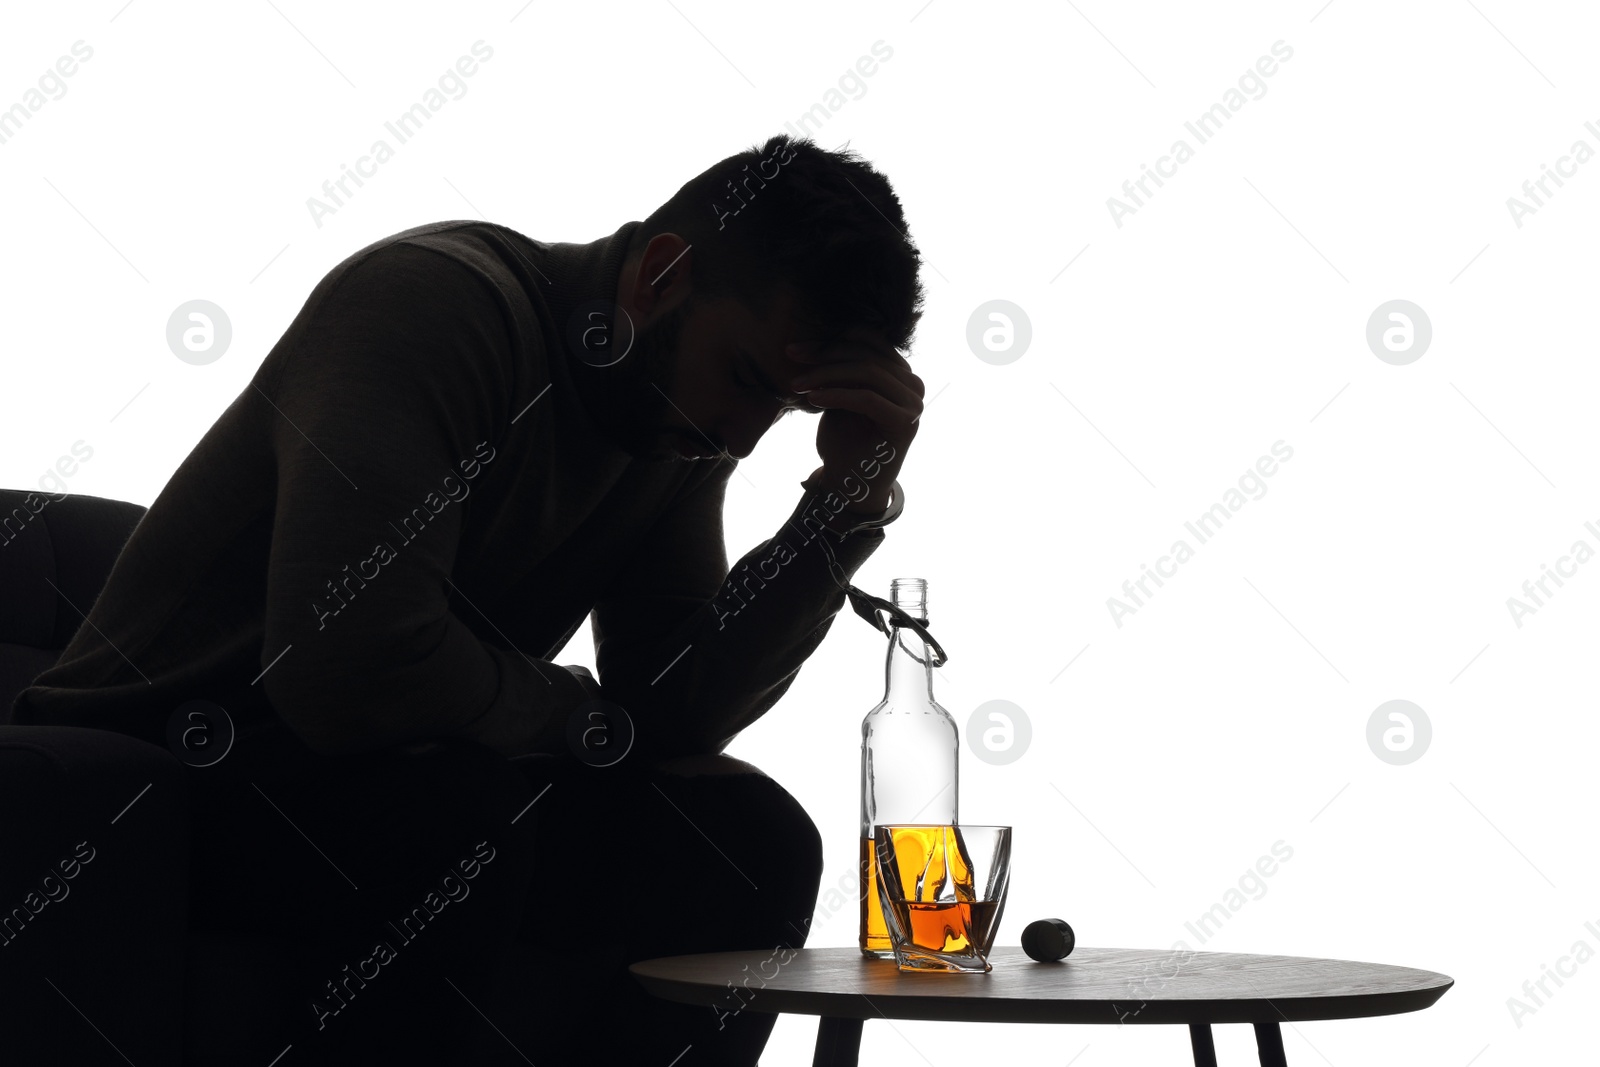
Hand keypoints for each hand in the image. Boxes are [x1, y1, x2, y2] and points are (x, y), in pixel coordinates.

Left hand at [788, 327, 923, 514]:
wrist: (850, 486)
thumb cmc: (842, 441)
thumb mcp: (839, 396)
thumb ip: (840, 370)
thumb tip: (816, 338)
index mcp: (899, 372)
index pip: (868, 340)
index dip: (830, 339)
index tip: (794, 349)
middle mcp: (913, 384)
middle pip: (867, 353)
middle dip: (824, 354)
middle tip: (791, 359)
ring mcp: (913, 403)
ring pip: (867, 372)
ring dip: (826, 375)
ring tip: (797, 384)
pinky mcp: (905, 423)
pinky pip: (867, 398)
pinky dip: (836, 395)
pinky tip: (813, 399)